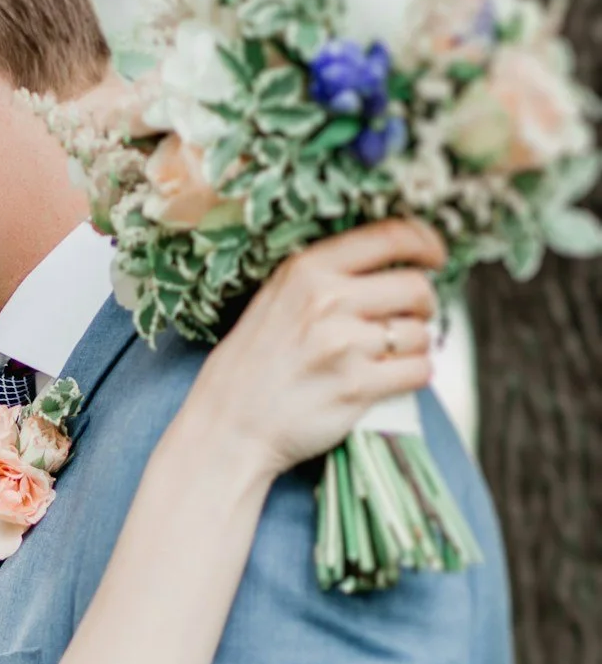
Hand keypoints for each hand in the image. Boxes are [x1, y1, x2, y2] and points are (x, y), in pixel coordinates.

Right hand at [191, 220, 444, 480]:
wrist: (228, 428)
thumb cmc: (252, 366)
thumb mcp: (274, 300)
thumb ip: (325, 276)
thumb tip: (392, 264)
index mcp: (308, 270)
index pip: (391, 236)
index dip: (426, 243)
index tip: (435, 258)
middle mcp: (327, 301)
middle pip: (416, 287)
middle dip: (423, 305)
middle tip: (410, 319)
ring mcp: (344, 345)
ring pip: (420, 333)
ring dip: (416, 345)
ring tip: (391, 356)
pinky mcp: (357, 387)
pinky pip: (418, 370)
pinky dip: (416, 374)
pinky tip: (395, 378)